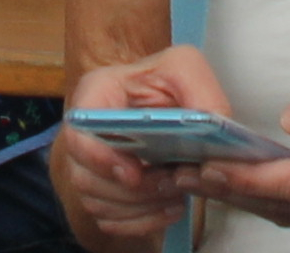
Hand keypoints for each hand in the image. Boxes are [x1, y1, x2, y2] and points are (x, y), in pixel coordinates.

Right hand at [53, 44, 247, 250]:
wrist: (166, 104)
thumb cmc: (167, 81)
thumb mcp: (186, 68)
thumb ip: (201, 93)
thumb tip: (212, 129)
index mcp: (95, 94)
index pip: (77, 131)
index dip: (100, 158)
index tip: (134, 174)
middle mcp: (84, 131)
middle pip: (85, 175)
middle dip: (132, 190)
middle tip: (171, 183)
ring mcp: (88, 165)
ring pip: (96, 201)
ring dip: (140, 206)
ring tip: (177, 193)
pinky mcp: (102, 191)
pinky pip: (109, 219)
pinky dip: (141, 221)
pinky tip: (169, 207)